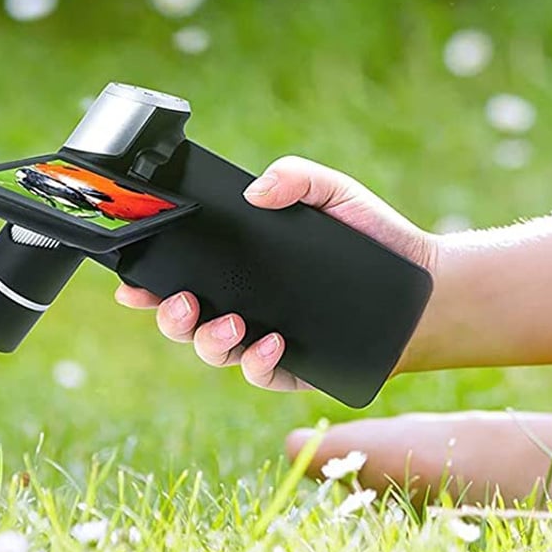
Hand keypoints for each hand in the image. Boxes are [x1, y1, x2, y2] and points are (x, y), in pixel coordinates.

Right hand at [114, 155, 437, 390]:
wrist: (422, 286)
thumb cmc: (373, 236)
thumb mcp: (336, 194)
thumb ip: (296, 178)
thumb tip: (255, 190)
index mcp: (242, 265)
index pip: (182, 273)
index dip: (147, 280)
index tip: (129, 280)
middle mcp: (245, 303)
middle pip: (182, 318)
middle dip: (166, 315)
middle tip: (178, 300)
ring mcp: (264, 338)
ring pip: (212, 351)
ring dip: (208, 340)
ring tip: (233, 323)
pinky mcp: (293, 368)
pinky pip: (259, 373)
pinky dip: (257, 360)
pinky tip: (274, 342)